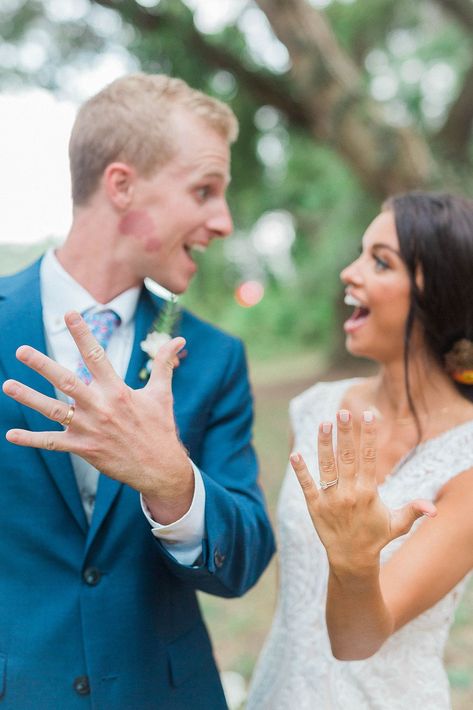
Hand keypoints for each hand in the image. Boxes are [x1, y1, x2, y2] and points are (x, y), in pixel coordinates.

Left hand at [2, 311, 193, 522]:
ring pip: (54, 411)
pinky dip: (31, 440)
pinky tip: (11, 435)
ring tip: (8, 386)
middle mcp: (101, 407)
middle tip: (22, 350)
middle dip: (43, 365)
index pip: (96, 355)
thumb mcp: (161, 393)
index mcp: (118, 390)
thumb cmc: (160, 427)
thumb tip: (179, 340)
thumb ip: (165, 363)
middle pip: (67, 381)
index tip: (70, 314)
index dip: (82, 333)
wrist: (160, 467)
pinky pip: (53, 443)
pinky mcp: (83, 449)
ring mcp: (90, 429)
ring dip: (29, 398)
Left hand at [290, 410, 436, 572]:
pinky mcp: (314, 506)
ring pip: (326, 467)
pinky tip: (295, 455)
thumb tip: (434, 509)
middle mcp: (348, 494)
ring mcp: (330, 500)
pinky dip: (301, 471)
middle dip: (345, 434)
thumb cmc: (375, 537)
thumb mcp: (397, 524)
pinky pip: (307, 485)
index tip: (369, 415)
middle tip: (343, 412)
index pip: (369, 458)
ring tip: (324, 423)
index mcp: (368, 493)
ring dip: (324, 445)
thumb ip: (413, 511)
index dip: (369, 436)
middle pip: (347, 458)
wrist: (351, 560)